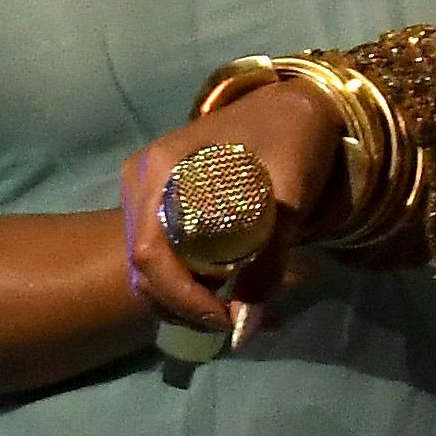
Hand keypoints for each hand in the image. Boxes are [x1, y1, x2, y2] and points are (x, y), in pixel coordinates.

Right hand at [119, 83, 330, 340]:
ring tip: (234, 308)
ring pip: (149, 264)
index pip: (149, 254)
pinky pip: (162, 249)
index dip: (181, 298)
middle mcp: (141, 180)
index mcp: (160, 170)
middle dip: (183, 304)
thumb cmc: (292, 139)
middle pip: (143, 265)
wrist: (295, 103)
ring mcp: (146, 189)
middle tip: (233, 320)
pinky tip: (225, 287)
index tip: (224, 320)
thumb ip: (266, 267)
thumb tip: (242, 332)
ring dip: (185, 295)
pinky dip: (187, 277)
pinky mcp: (159, 200)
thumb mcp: (288, 204)